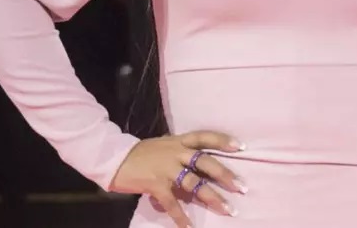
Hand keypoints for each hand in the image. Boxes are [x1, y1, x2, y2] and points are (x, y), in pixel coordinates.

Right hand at [110, 130, 247, 227]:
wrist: (114, 158)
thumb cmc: (141, 153)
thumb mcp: (164, 145)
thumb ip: (180, 151)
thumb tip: (198, 166)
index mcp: (179, 141)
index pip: (205, 136)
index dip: (223, 140)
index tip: (240, 146)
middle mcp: (176, 152)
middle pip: (206, 162)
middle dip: (225, 175)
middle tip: (241, 187)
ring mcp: (166, 168)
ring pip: (194, 183)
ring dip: (212, 198)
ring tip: (227, 209)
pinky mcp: (156, 184)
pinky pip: (172, 202)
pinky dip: (181, 216)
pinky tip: (189, 226)